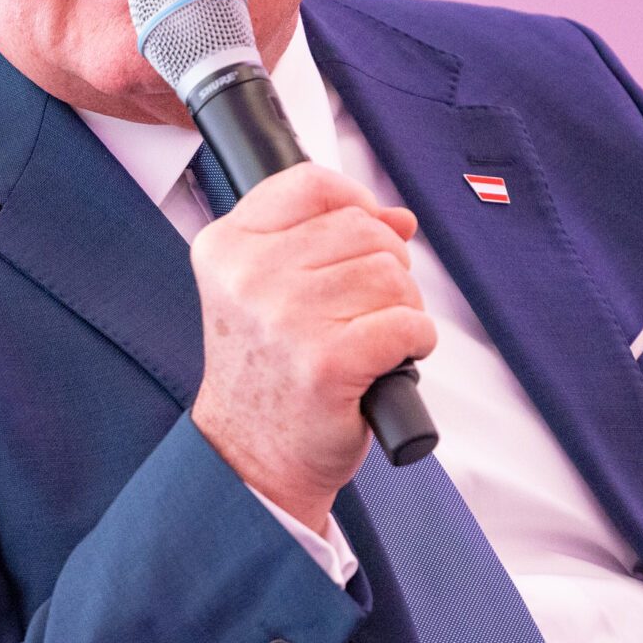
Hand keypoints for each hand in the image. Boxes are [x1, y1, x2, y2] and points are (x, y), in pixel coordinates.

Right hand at [188, 162, 437, 530]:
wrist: (250, 458)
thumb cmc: (267, 374)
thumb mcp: (264, 289)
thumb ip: (324, 238)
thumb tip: (397, 217)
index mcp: (226, 248)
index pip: (313, 184)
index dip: (355, 205)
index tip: (359, 237)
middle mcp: (249, 276)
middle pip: (364, 229)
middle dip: (384, 266)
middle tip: (360, 310)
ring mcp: (287, 318)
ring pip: (392, 275)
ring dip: (400, 308)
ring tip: (369, 339)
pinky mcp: (328, 361)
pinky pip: (409, 323)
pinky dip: (416, 342)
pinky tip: (386, 360)